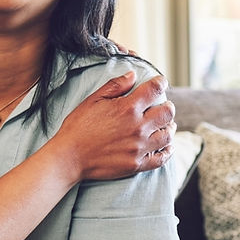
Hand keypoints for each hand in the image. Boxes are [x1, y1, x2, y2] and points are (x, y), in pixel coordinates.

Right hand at [56, 72, 174, 180]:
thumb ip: (114, 86)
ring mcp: (139, 147)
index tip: (160, 83)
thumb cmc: (77, 127)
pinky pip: (161, 158)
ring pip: (168, 135)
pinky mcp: (137, 164)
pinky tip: (167, 146)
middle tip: (164, 105)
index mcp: (127, 108)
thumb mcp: (92, 100)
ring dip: (169, 127)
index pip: (154, 89)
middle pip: (167, 113)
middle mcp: (138, 127)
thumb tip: (132, 75)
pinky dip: (168, 151)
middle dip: (167, 106)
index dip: (160, 83)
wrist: (69, 157)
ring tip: (166, 124)